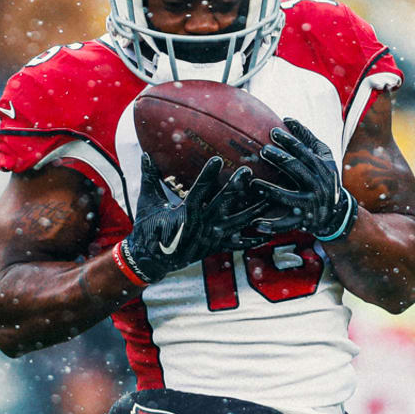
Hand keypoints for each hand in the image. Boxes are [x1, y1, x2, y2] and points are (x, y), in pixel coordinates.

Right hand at [120, 154, 264, 283]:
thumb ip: (149, 177)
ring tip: (269, 198)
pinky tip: (269, 232)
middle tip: (248, 172)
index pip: (199, 190)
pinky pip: (237, 243)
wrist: (151, 260)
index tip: (218, 159)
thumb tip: (145, 154)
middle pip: (222, 204)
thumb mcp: (148, 202)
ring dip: (254, 210)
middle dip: (236, 187)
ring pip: (236, 222)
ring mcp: (210, 237)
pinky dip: (252, 239)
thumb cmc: (149, 228)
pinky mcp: (215, 247)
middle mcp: (200, 225)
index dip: (208, 175)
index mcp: (184, 213)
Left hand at [252, 119, 357, 241]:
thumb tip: (287, 119)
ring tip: (253, 183)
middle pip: (296, 170)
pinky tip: (255, 223)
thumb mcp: (323, 159)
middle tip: (262, 150)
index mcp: (322, 168)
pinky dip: (270, 225)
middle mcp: (318, 185)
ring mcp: (310, 204)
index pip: (304, 152)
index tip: (272, 132)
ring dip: (269, 190)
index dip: (289, 141)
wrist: (336, 214)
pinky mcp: (302, 221)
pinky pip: (284, 224)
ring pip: (287, 196)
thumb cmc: (324, 180)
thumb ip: (307, 139)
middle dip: (279, 159)